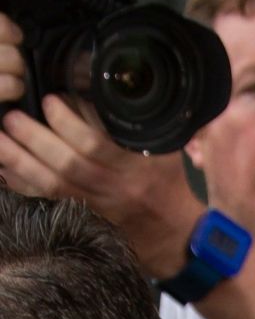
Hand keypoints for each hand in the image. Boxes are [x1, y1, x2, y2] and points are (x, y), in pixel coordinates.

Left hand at [0, 14, 201, 275]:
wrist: (174, 233)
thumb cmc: (167, 182)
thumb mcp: (163, 147)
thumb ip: (137, 120)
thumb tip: (98, 84)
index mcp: (135, 166)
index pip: (95, 144)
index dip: (67, 121)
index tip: (50, 100)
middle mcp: (112, 188)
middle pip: (66, 164)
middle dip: (34, 139)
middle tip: (11, 117)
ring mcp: (95, 205)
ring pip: (50, 184)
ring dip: (19, 161)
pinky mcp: (82, 217)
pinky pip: (46, 201)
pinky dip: (21, 184)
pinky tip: (4, 169)